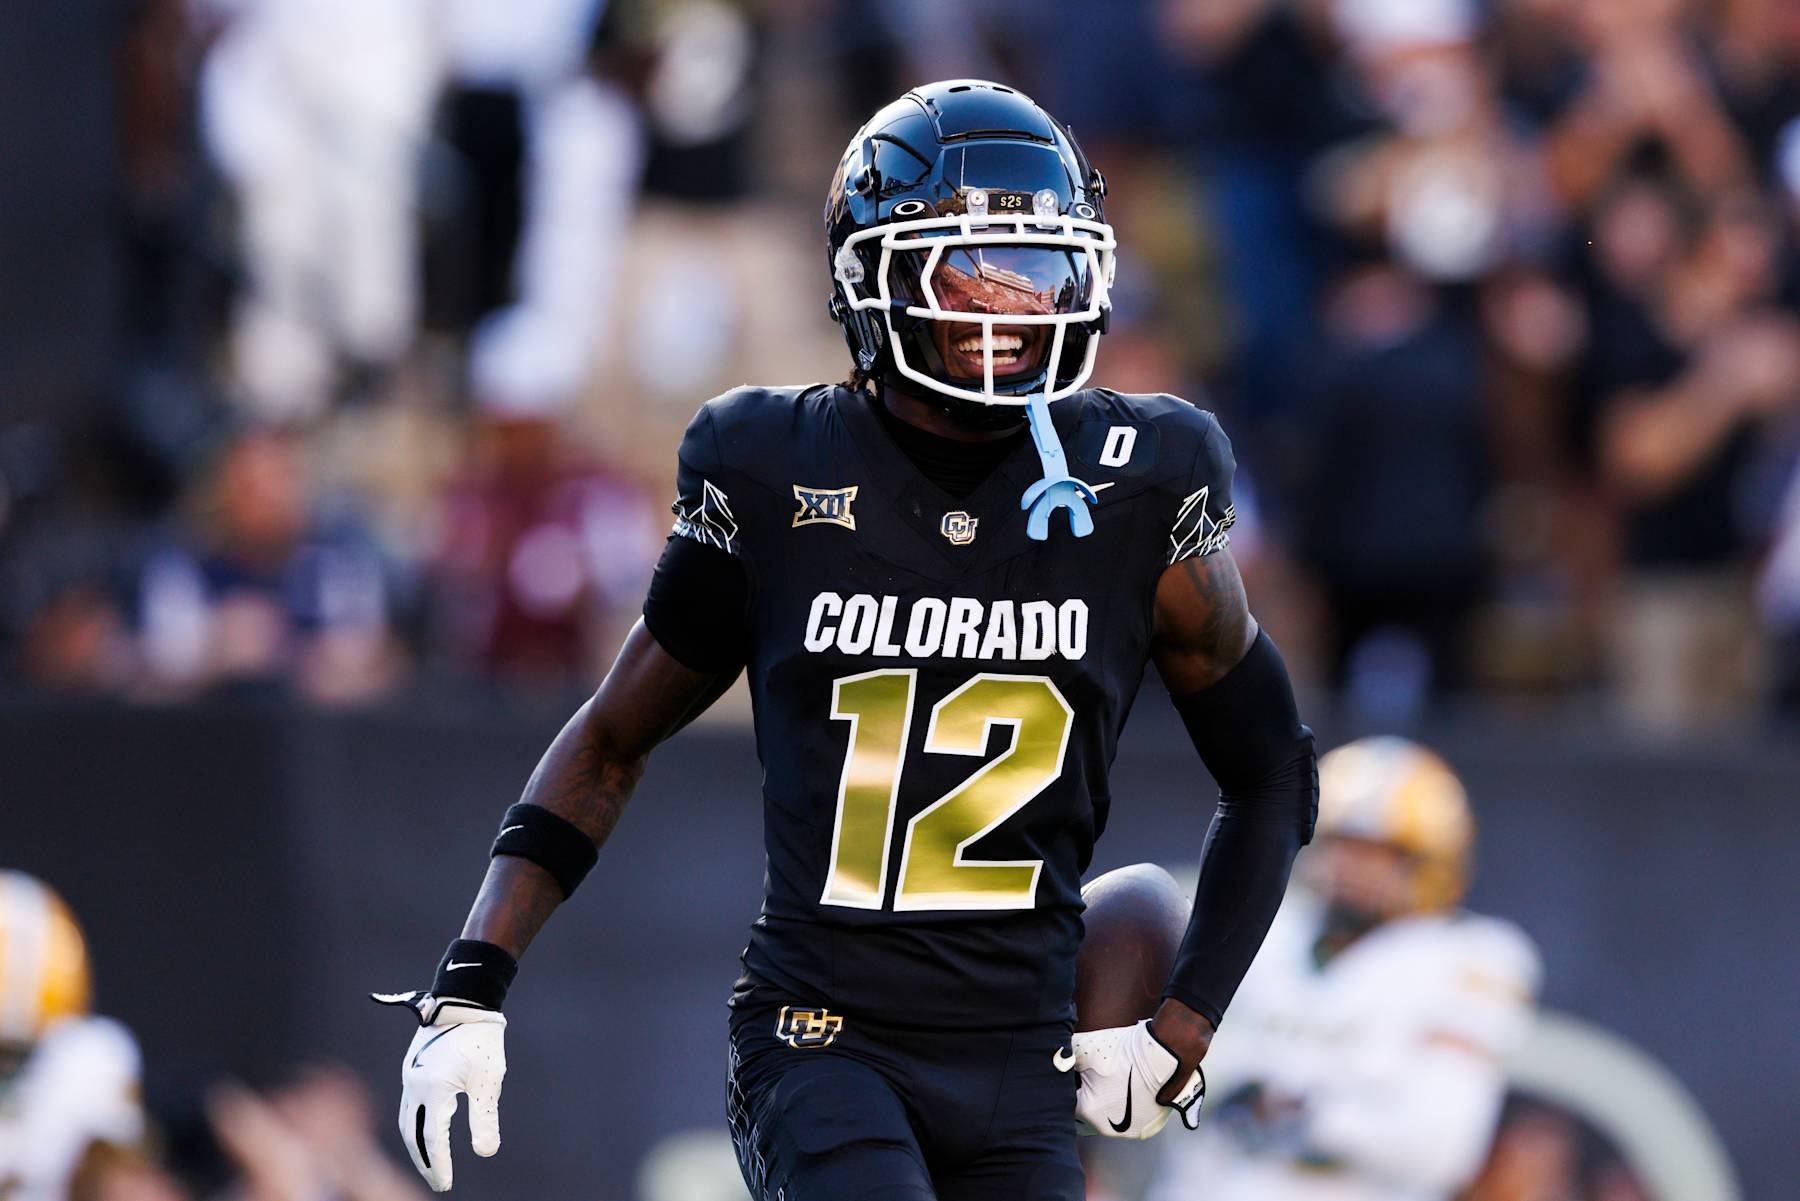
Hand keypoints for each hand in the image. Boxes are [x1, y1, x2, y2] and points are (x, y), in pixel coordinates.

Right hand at [372, 991, 506, 1190]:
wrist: (465, 1000)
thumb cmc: (482, 1040)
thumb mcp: (489, 1081)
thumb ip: (485, 1118)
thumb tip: (485, 1153)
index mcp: (433, 1091)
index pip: (433, 1140)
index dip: (440, 1165)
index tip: (446, 1184)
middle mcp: (414, 1085)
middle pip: (412, 1135)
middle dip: (424, 1161)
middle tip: (438, 1181)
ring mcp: (409, 1076)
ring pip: (406, 1120)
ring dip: (416, 1144)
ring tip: (430, 1163)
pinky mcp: (411, 1068)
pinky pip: (407, 1105)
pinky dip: (413, 1125)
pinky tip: (424, 1131)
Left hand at [1053, 1018, 1204, 1138]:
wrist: (1165, 1055)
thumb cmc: (1124, 1052)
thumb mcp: (1084, 1048)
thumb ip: (1062, 1056)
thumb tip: (1053, 1059)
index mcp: (1086, 1113)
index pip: (1064, 1105)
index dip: (1069, 1087)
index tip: (1078, 1074)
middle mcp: (1106, 1129)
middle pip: (1084, 1118)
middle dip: (1084, 1101)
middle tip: (1092, 1080)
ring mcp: (1129, 1133)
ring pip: (1107, 1122)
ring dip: (1105, 1107)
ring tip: (1113, 1083)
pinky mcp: (1147, 1130)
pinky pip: (1129, 1123)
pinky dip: (1126, 1110)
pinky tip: (1129, 1090)